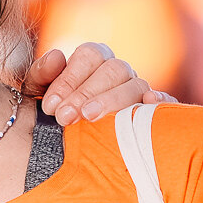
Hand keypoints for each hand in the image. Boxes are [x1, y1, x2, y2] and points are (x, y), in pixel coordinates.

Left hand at [31, 42, 175, 123]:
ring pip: (135, 85)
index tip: (50, 106)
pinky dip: (162, 101)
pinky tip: (149, 103)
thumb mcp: (37, 95)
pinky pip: (166, 102)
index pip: (89, 55)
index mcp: (93, 58)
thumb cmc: (52, 114)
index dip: (69, 78)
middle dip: (86, 93)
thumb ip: (41, 75)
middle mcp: (119, 70)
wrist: (59, 146)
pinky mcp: (153, 112)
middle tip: (64, 117)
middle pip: (113, 70)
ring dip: (112, 100)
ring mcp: (138, 89)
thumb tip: (57, 56)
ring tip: (90, 117)